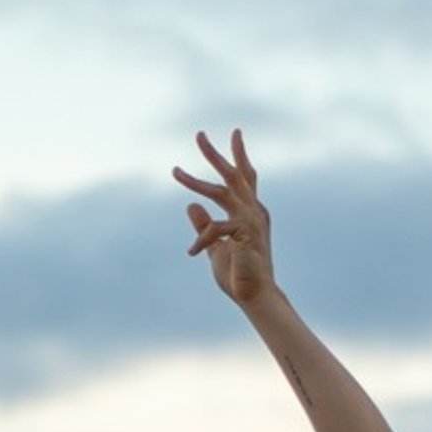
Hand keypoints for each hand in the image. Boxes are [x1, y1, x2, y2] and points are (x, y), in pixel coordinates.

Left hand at [173, 127, 273, 306]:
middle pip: (234, 175)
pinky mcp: (246, 234)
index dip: (239, 156)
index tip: (235, 134)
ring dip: (196, 182)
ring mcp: (251, 221)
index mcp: (250, 212)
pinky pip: (216, 228)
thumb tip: (190, 205)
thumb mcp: (215, 246)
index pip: (245, 178)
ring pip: (221, 192)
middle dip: (215, 155)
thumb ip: (204, 225)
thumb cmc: (238, 274)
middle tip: (199, 135)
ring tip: (176, 172)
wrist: (256, 297)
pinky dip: (202, 238)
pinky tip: (192, 252)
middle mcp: (253, 211)